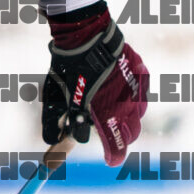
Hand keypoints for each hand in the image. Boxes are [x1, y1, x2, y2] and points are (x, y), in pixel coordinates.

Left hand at [42, 2, 148, 164]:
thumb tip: (50, 143)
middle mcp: (128, 107)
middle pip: (131, 134)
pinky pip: (141, 94)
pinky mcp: (143, 75)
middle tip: (107, 131)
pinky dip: (131, 96)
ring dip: (127, 116)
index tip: (110, 160)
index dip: (114, 157)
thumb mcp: (56, 97)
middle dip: (120, 137)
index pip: (118, 149)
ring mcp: (138, 90)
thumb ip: (55, 122)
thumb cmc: (68, 67)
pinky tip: (116, 86)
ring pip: (138, 114)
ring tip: (109, 104)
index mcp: (107, 116)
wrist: (86, 33)